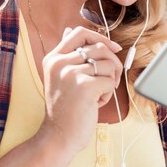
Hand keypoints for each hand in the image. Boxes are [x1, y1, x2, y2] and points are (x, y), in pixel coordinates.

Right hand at [38, 26, 122, 159]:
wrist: (58, 137)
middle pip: (100, 48)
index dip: (100, 38)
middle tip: (109, 80)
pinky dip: (108, 94)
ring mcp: (71, 73)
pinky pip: (110, 81)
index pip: (79, 32)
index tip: (113, 48)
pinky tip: (96, 103)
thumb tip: (70, 29)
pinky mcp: (84, 86)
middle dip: (112, 64)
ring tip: (97, 94)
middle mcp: (59, 62)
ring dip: (109, 81)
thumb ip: (67, 54)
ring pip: (108, 64)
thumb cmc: (65, 108)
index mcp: (53, 57)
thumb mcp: (60, 76)